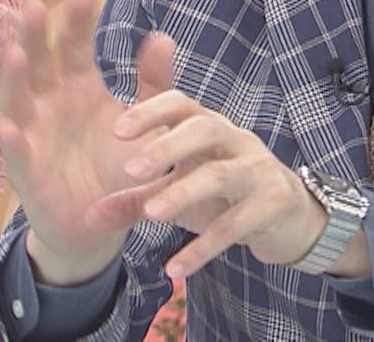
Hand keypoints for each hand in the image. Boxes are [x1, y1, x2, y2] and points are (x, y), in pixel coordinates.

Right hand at [0, 0, 180, 284]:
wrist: (101, 223)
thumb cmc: (117, 165)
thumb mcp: (144, 122)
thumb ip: (152, 83)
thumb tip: (163, 36)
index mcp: (76, 86)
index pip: (72, 45)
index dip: (76, 20)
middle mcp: (48, 104)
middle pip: (36, 63)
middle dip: (33, 36)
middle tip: (34, 6)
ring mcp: (33, 136)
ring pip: (16, 101)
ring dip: (13, 79)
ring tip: (15, 54)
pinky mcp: (27, 174)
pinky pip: (17, 156)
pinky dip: (12, 142)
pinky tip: (10, 128)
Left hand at [100, 79, 349, 281]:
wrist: (287, 216)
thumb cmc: (223, 194)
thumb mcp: (178, 191)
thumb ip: (135, 201)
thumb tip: (86, 217)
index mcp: (209, 127)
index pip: (181, 104)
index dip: (151, 111)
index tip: (117, 130)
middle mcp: (235, 140)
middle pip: (204, 128)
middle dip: (167, 147)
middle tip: (129, 170)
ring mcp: (257, 170)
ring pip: (220, 175)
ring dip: (184, 193)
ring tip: (151, 214)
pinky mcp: (272, 203)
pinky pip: (236, 224)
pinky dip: (204, 247)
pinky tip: (175, 269)